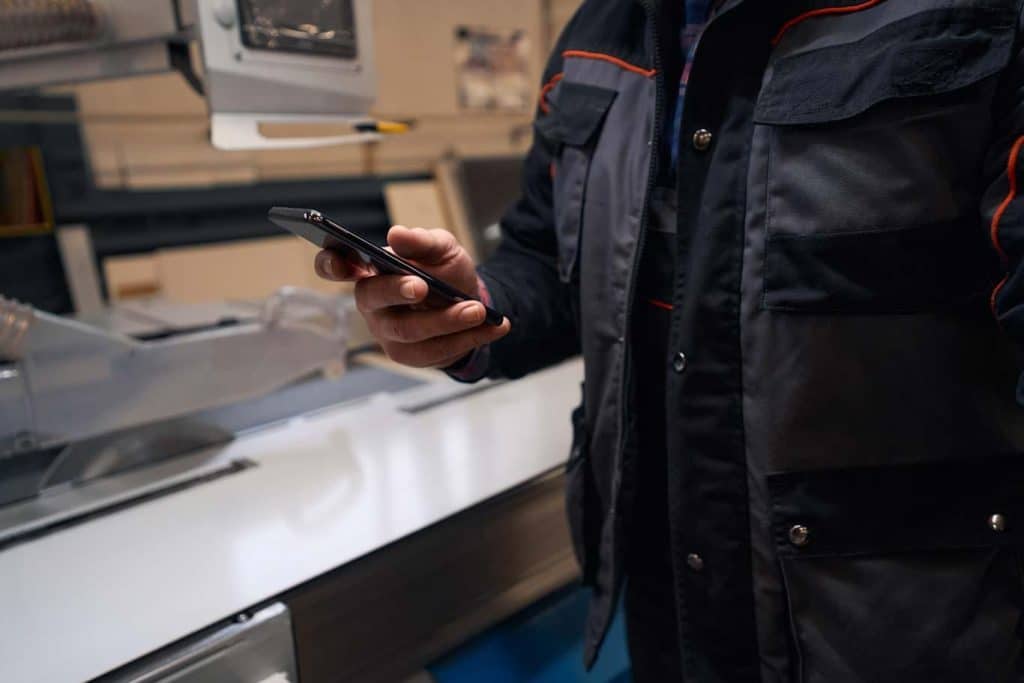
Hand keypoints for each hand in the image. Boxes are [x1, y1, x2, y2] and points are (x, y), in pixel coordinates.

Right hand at [314, 226, 510, 367]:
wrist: (469, 301)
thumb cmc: (444, 271)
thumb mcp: (442, 248)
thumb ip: (422, 240)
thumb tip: (397, 235)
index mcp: (370, 270)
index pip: (335, 266)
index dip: (330, 264)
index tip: (341, 261)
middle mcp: (372, 303)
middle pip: (372, 299)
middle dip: (397, 291)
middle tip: (422, 286)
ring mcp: (386, 332)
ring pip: (408, 331)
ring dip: (446, 320)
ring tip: (477, 310)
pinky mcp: (408, 355)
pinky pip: (433, 350)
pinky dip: (467, 338)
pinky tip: (492, 326)